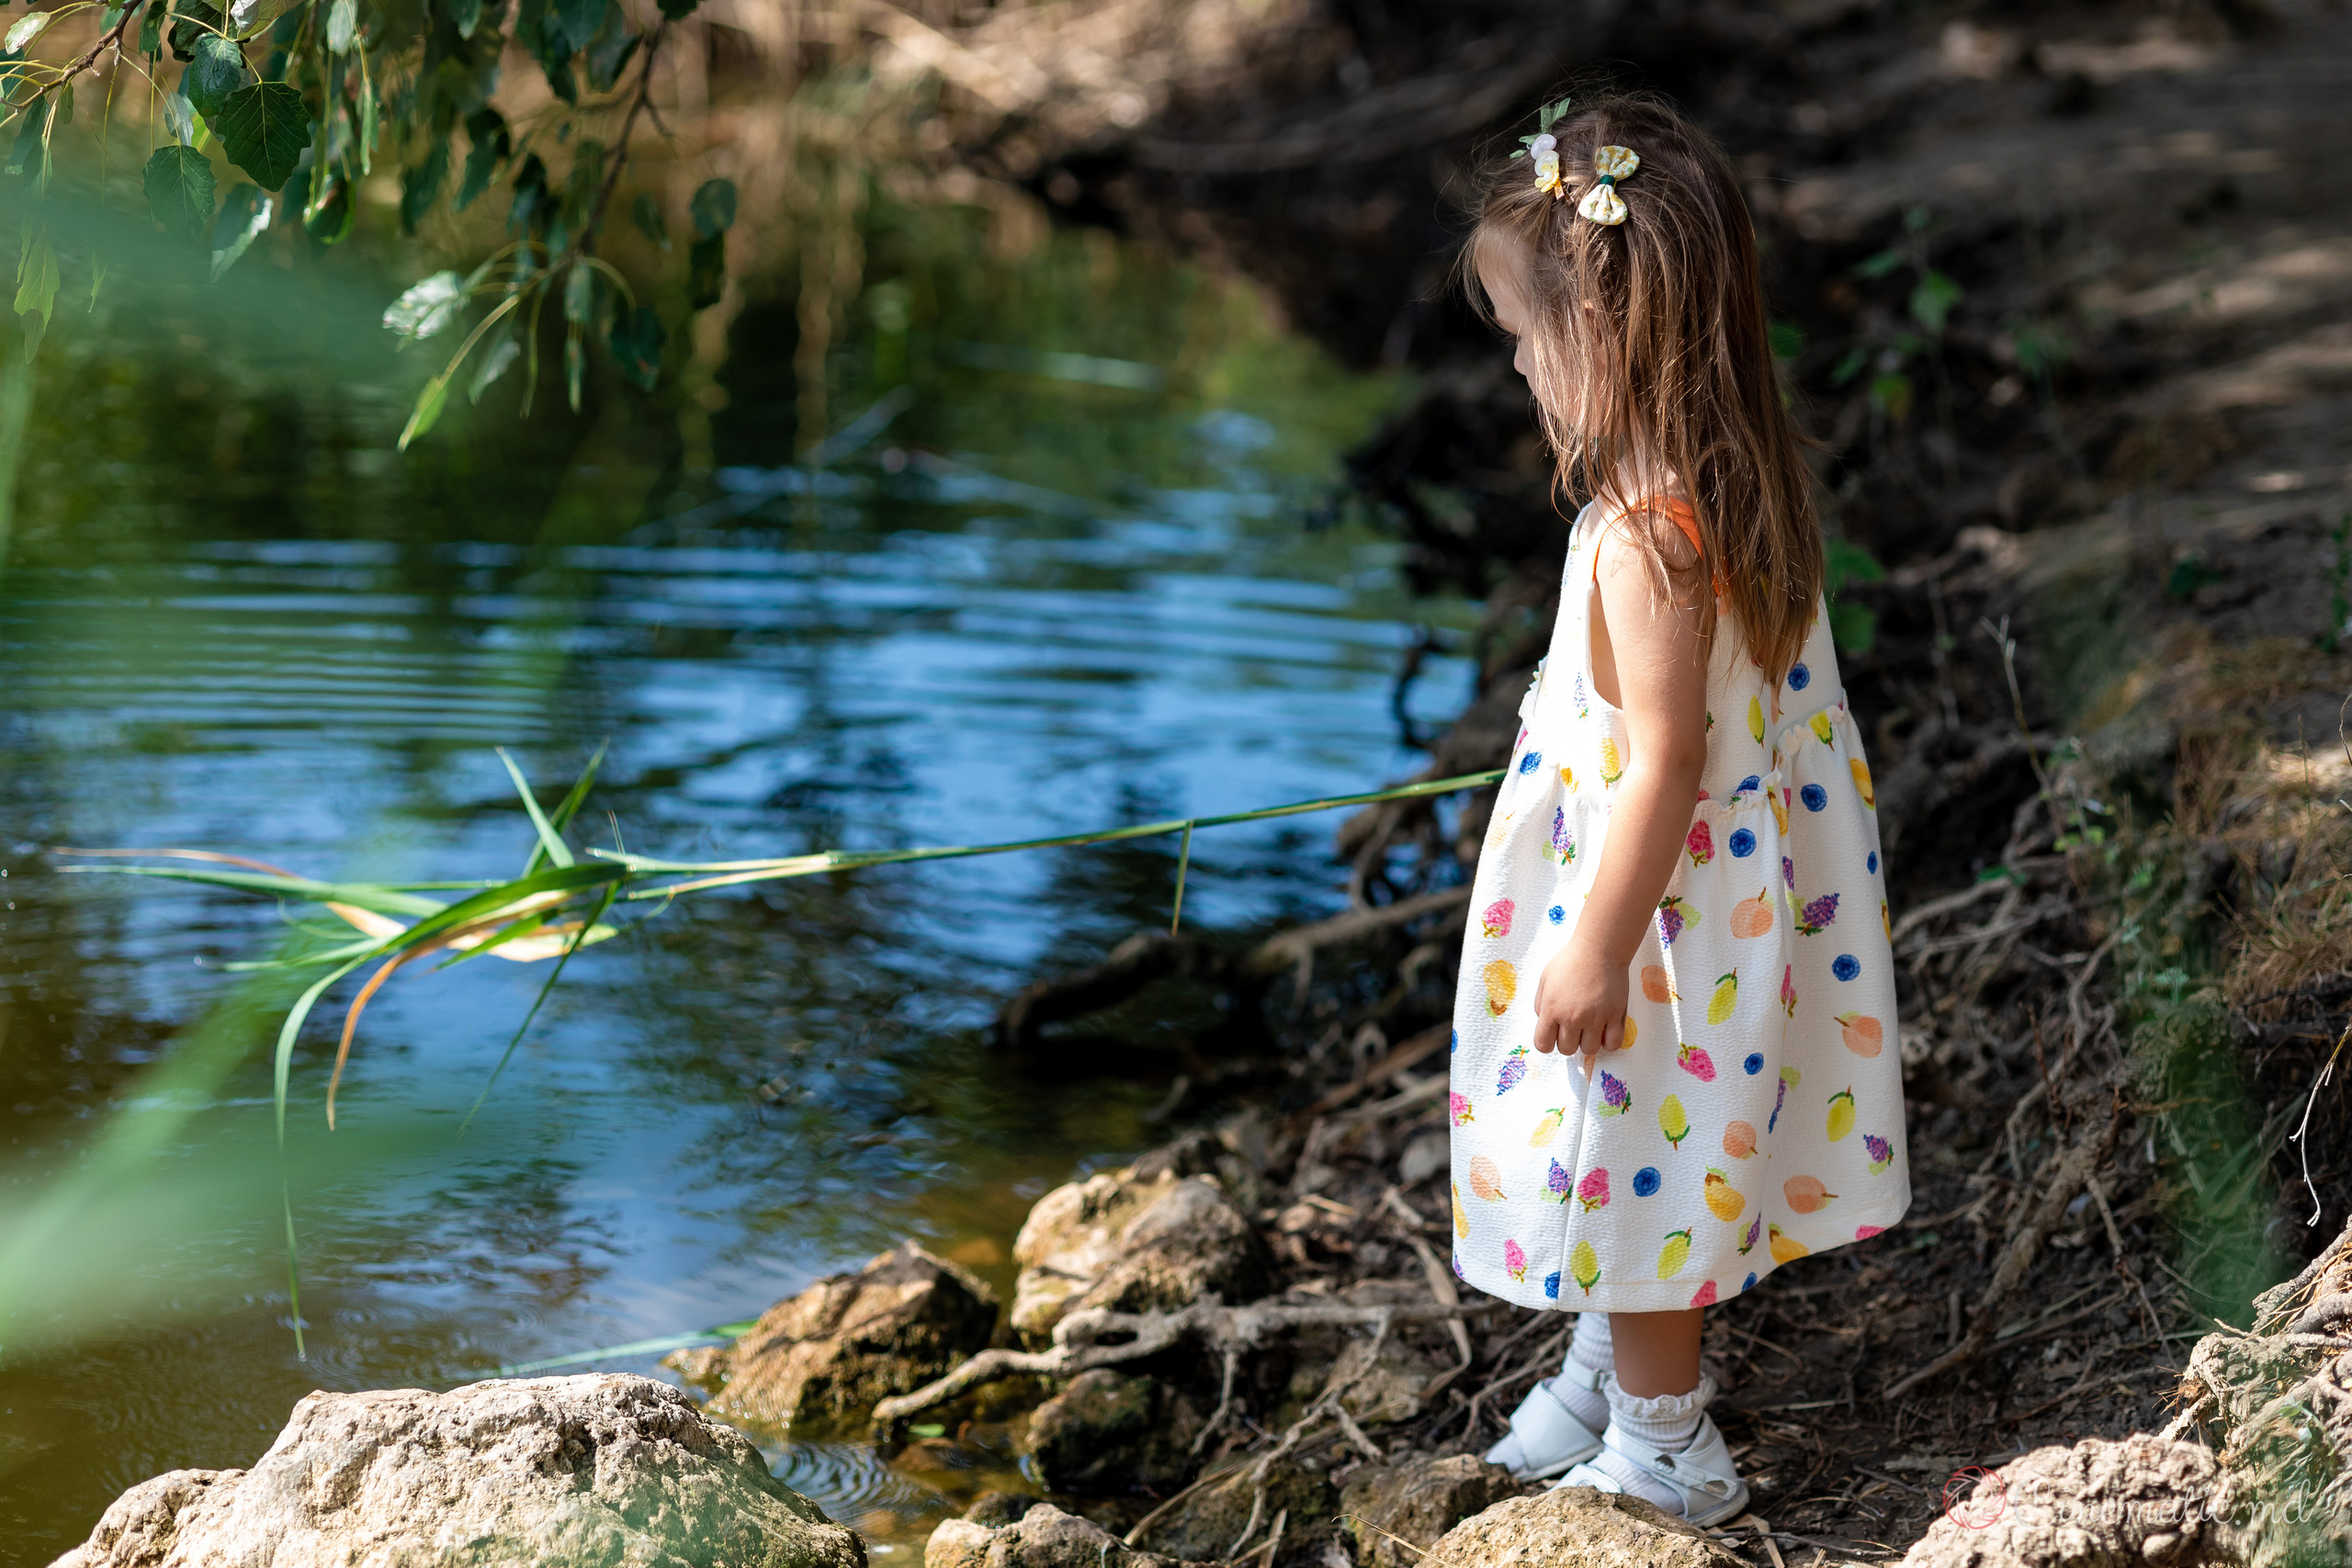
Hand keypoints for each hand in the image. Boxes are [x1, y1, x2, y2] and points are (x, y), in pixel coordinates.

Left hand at [1531, 936, 1629, 1061]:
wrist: (1598, 949)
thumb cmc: (1569, 961)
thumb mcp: (1545, 980)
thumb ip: (1540, 1005)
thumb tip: (1544, 1022)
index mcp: (1552, 1010)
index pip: (1543, 1045)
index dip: (1547, 1042)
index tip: (1553, 1035)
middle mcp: (1572, 1018)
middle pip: (1566, 1050)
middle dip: (1567, 1042)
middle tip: (1573, 1028)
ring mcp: (1595, 1018)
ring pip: (1589, 1050)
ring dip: (1588, 1042)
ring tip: (1590, 1029)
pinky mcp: (1615, 1016)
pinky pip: (1613, 1044)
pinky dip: (1608, 1043)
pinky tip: (1605, 1032)